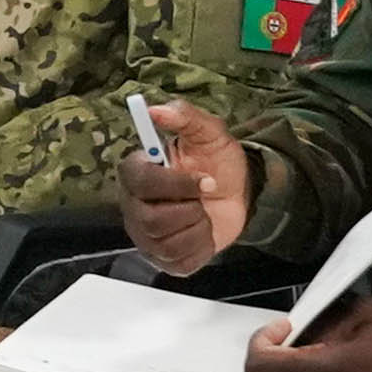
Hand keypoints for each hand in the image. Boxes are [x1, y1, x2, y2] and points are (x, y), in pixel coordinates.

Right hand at [123, 99, 252, 275]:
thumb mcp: (208, 132)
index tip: (207, 180)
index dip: (176, 185)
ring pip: (166, 243)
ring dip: (198, 227)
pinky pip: (178, 262)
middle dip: (191, 209)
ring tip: (203, 214)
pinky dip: (201, 247)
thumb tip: (155, 109)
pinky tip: (203, 232)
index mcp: (136, 172)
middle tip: (206, 198)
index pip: (140, 182)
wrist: (238, 195)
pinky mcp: (162, 259)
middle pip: (151, 219)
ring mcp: (145, 236)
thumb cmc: (217, 161)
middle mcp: (133, 206)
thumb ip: (184, 116)